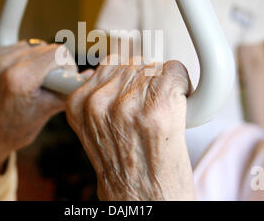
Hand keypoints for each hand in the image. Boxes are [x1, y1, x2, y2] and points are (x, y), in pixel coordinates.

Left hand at [0, 41, 75, 174]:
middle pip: (47, 47)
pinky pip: (21, 47)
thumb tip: (90, 74)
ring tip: (35, 80)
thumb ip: (70, 88)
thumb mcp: (50, 108)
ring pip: (35, 45)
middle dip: (54, 64)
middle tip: (50, 84)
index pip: (57, 53)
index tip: (65, 79)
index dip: (67, 65)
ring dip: (40, 60)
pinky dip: (27, 58)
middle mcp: (5, 64)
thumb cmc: (19, 127)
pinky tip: (24, 74)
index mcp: (20, 79)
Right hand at [66, 57, 194, 200]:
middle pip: (135, 62)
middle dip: (148, 80)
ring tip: (162, 111)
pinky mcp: (158, 108)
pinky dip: (183, 85)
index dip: (131, 76)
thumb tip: (118, 69)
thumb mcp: (97, 130)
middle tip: (152, 107)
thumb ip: (101, 99)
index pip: (111, 62)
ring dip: (165, 83)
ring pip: (155, 66)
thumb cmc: (125, 170)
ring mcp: (127, 104)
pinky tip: (178, 108)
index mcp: (80, 105)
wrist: (143, 200)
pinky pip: (175, 72)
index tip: (138, 88)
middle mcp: (99, 101)